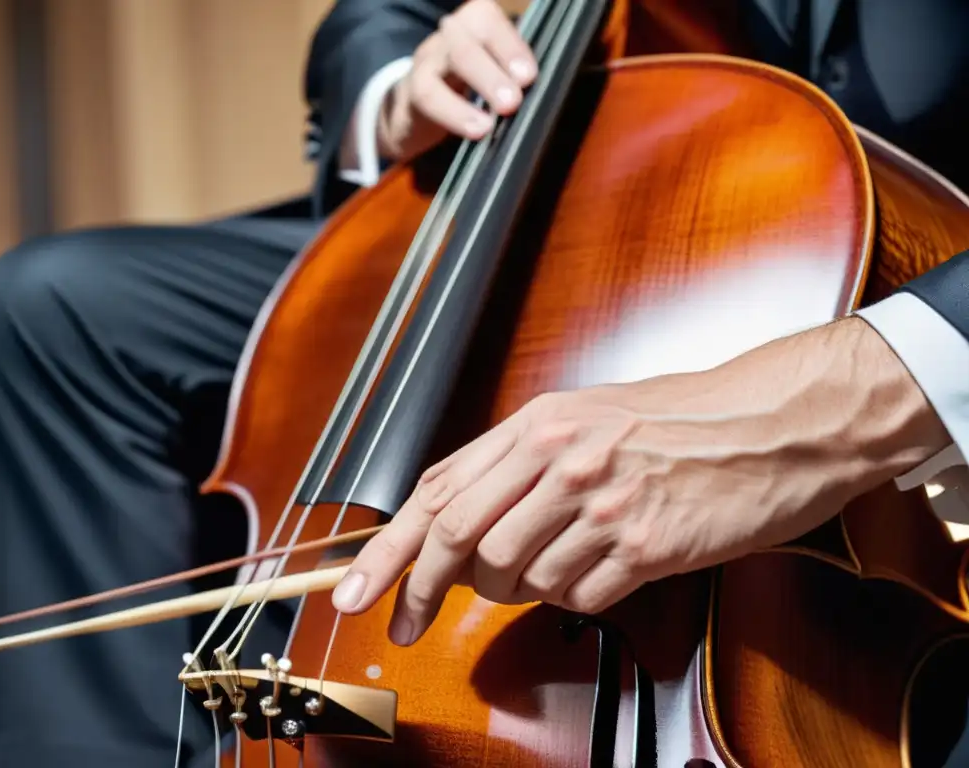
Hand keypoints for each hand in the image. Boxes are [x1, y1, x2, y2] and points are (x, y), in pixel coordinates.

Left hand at [331, 318, 949, 645]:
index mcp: (540, 422)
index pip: (439, 491)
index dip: (388, 549)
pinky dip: (573, 596)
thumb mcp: (586, 417)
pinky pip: (577, 595)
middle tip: (406, 621)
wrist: (775, 424)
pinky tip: (598, 569)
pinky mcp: (647, 546)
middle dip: (419, 589)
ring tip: (548, 567)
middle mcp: (564, 459)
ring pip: (517, 576)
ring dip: (515, 590)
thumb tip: (458, 528)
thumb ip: (517, 466)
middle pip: (459, 539)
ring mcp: (605, 503)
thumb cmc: (682, 418)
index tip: (356, 590)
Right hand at [377, 0, 537, 162]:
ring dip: (476, 89)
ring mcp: (430, 57)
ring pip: (452, 63)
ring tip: (491, 122)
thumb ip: (514, 74)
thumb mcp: (492, 69)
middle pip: (470, 42)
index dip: (510, 47)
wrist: (415, 104)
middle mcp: (452, 32)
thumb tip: (543, 94)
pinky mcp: (414, 88)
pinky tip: (475, 130)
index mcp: (476, 22)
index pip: (490, 21)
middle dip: (494, 71)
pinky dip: (454, 114)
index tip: (528, 77)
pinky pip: (430, 96)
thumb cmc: (466, 83)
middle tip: (513, 101)